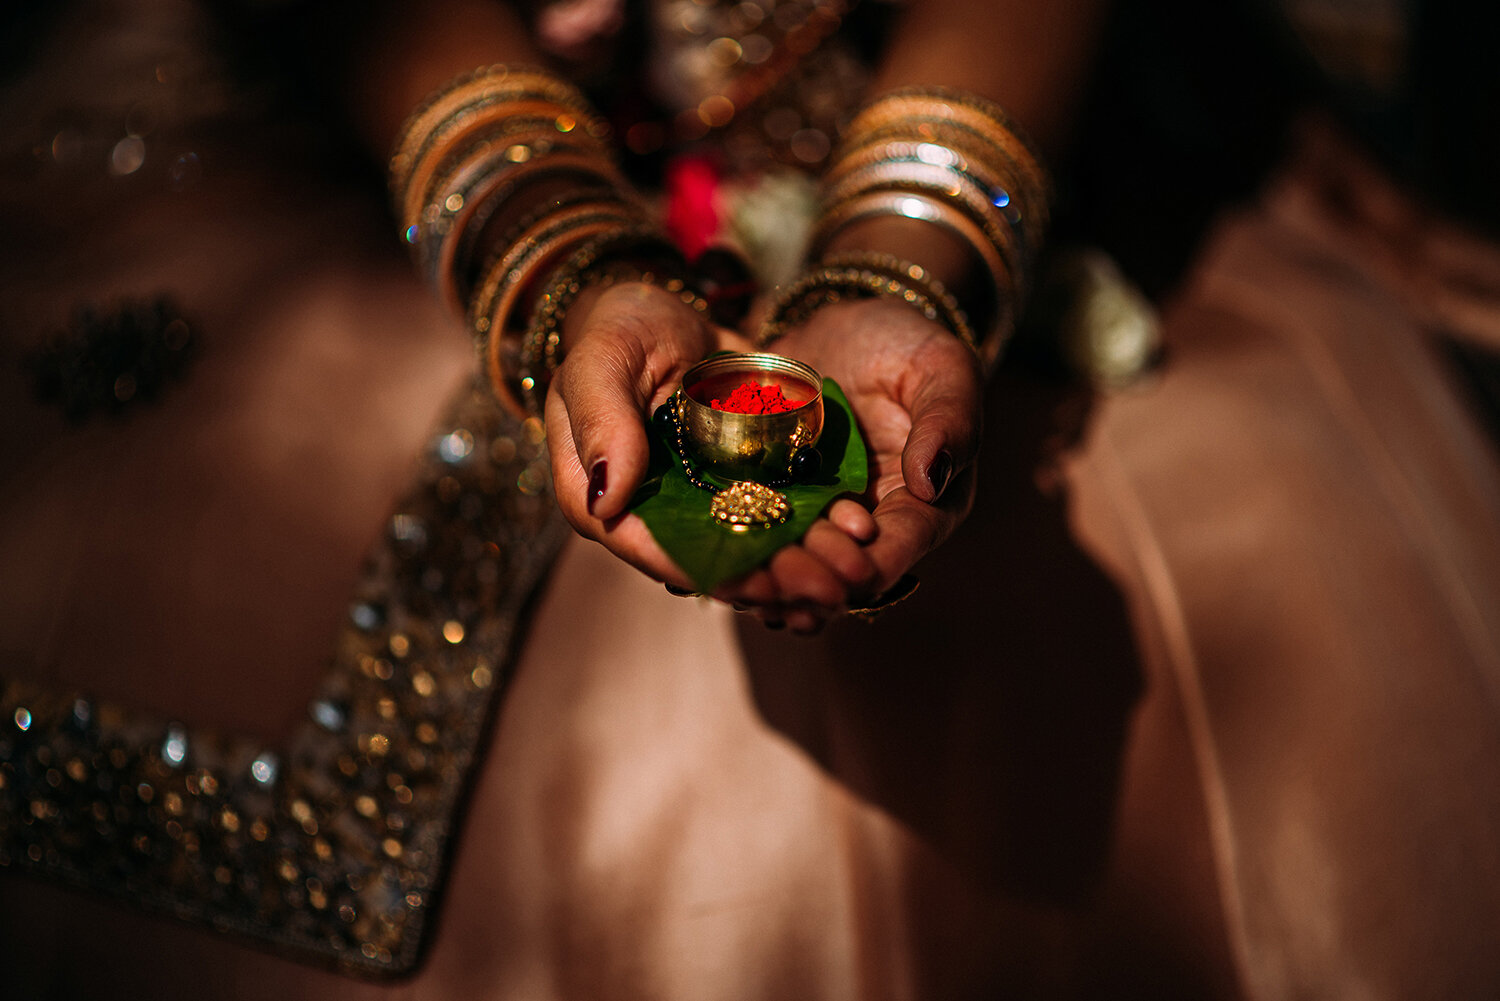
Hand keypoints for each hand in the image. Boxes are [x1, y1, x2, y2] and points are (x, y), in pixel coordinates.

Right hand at [545, 280, 885, 624]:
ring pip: (742, 541)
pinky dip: (811, 525)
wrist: (668, 307)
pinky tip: (853, 534)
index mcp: (595, 488)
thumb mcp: (604, 358)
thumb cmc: (622, 328)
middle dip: (758, 579)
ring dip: (793, 564)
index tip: (741, 579)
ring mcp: (696, 499)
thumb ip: (601, 421)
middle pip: (697, 555)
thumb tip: (605, 502)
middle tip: (814, 590)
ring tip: (842, 579)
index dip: (684, 564)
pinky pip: (773, 509)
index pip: (633, 539)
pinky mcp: (738, 482)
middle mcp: (647, 507)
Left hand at [740, 296, 984, 625]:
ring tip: (733, 588)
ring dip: (765, 580)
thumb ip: (949, 420)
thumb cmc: (906, 342)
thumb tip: (933, 480)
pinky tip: (704, 559)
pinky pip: (756, 528)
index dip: (864, 571)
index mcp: (923, 504)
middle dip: (803, 585)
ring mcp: (819, 513)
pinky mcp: (776, 496)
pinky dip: (736, 547)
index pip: (896, 551)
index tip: (836, 582)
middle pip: (837, 569)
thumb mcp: (940, 366)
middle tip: (769, 592)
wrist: (843, 319)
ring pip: (793, 560)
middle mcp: (871, 521)